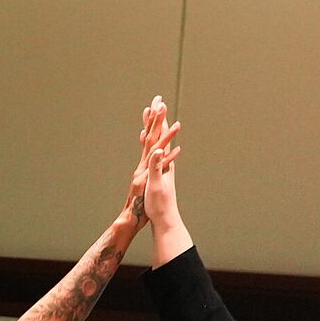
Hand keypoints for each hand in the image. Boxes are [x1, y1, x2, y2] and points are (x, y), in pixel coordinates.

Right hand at [136, 97, 182, 233]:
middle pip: (160, 133)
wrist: (165, 220)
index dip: (157, 120)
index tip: (157, 104)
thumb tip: (159, 150)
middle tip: (158, 100)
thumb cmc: (159, 205)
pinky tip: (157, 143)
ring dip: (157, 127)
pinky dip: (154, 144)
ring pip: (158, 141)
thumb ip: (156, 167)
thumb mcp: (156, 185)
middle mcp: (163, 161)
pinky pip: (155, 154)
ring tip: (158, 114)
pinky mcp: (158, 174)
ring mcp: (161, 167)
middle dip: (158, 117)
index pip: (158, 135)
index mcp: (161, 161)